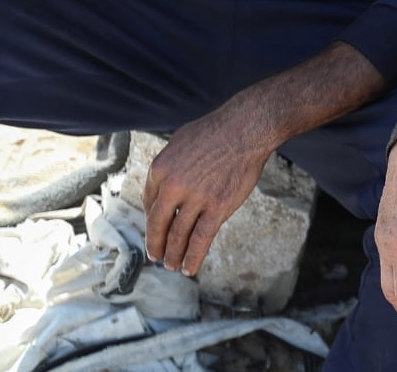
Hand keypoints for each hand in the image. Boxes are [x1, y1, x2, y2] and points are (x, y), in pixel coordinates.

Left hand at [142, 105, 271, 275]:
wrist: (247, 128)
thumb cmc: (216, 131)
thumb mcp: (179, 142)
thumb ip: (169, 167)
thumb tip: (163, 189)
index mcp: (159, 169)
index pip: (149, 203)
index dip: (152, 219)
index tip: (156, 230)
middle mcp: (173, 186)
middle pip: (159, 224)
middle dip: (156, 244)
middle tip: (155, 256)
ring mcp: (196, 198)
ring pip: (178, 236)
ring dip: (173, 255)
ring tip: (171, 266)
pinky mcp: (218, 207)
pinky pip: (201, 239)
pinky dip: (193, 257)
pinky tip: (189, 268)